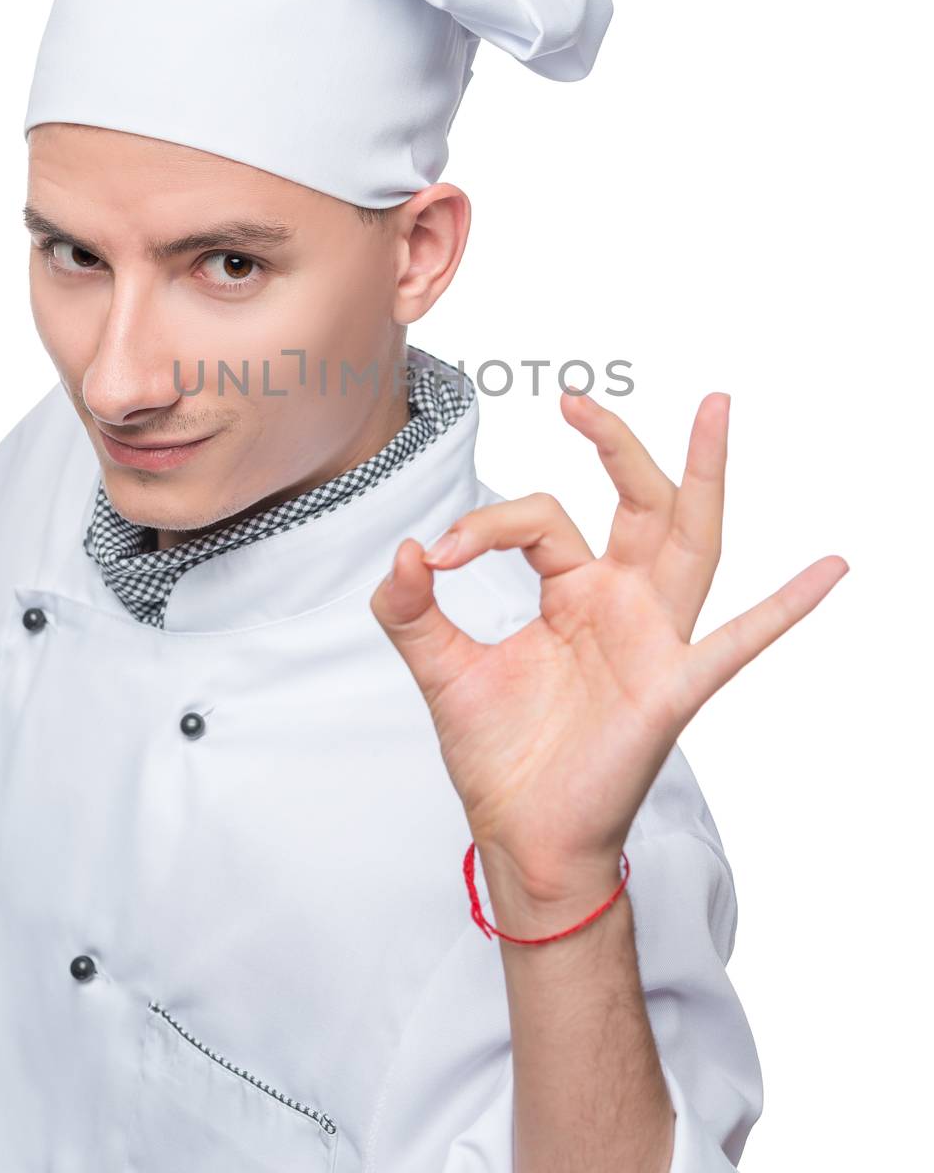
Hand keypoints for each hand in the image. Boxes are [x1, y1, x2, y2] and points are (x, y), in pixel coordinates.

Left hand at [369, 392, 847, 900]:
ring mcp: (653, 640)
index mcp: (572, 592)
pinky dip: (786, 607)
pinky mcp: (672, 688)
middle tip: (575, 399)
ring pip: (690, 543)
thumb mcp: (441, 668)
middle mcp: (621, 603)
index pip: (540, 520)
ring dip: (704, 476)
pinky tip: (829, 569)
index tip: (436, 556)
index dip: (486, 525)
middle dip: (615, 446)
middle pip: (637, 504)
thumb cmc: (500, 753)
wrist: (522, 835)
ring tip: (715, 410)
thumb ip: (412, 610)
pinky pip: (738, 643)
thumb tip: (404, 551)